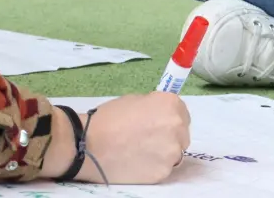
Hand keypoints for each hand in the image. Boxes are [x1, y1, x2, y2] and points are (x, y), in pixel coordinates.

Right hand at [41, 93, 190, 183]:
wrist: (91, 144)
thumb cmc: (109, 118)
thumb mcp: (134, 100)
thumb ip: (154, 107)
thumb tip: (161, 114)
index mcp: (170, 105)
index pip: (182, 111)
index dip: (169, 116)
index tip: (158, 121)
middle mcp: (177, 127)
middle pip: (182, 132)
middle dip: (169, 134)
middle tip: (148, 137)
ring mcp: (172, 152)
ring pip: (175, 151)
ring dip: (163, 150)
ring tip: (141, 150)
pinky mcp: (164, 172)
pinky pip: (165, 167)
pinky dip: (155, 165)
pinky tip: (138, 161)